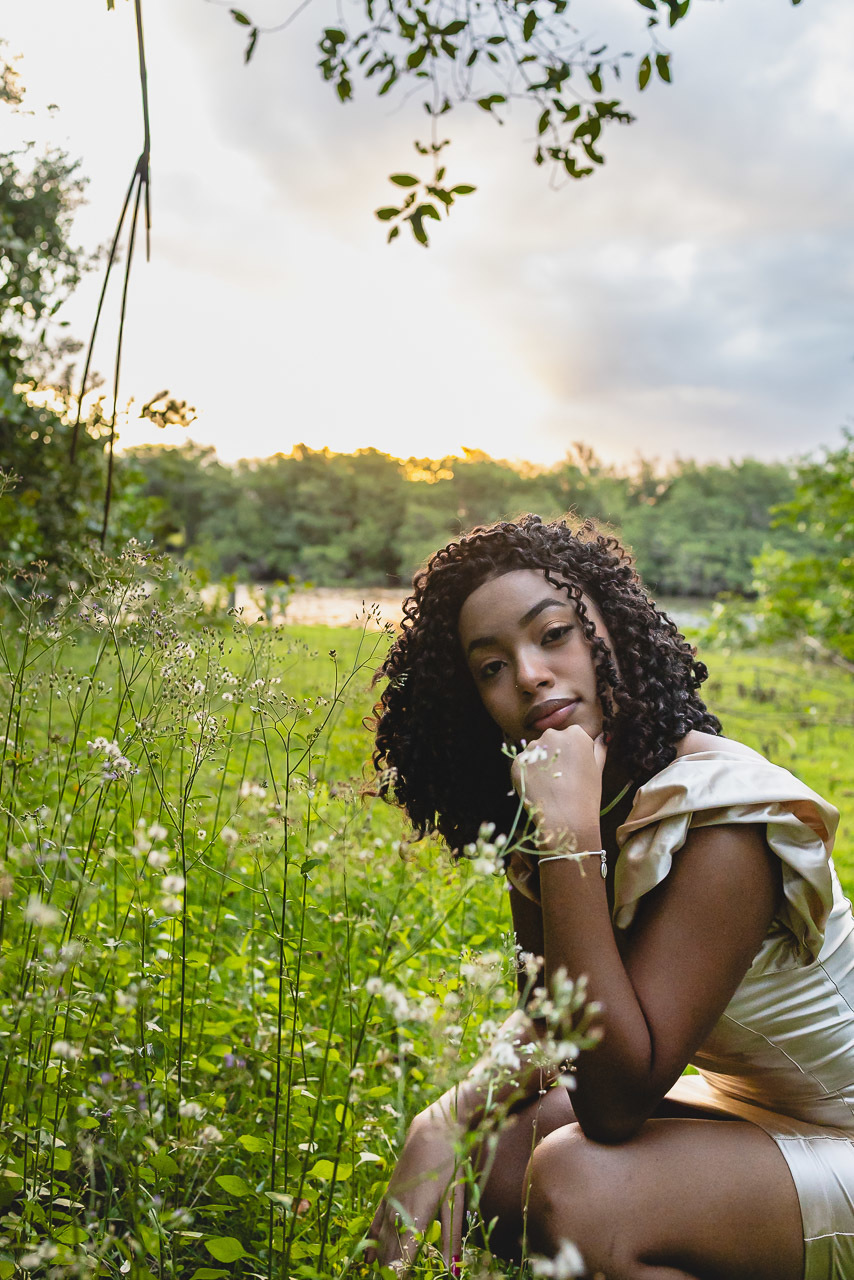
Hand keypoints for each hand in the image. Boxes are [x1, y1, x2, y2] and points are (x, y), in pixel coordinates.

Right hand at [364, 1092, 466, 1272]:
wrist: (433, 1128)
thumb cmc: (450, 1162)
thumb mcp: (456, 1198)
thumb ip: (452, 1236)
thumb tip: (454, 1270)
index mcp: (416, 1217)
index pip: (401, 1260)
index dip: (397, 1276)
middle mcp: (398, 1213)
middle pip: (389, 1254)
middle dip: (388, 1272)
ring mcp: (390, 1203)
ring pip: (382, 1241)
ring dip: (380, 1263)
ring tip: (376, 1276)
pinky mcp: (388, 1194)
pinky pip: (376, 1224)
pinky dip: (372, 1243)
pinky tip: (368, 1259)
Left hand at [511, 727, 605, 850]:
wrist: (566, 817)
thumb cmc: (587, 794)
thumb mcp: (598, 767)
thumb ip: (599, 747)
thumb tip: (602, 735)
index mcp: (575, 732)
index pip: (572, 737)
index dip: (573, 755)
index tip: (575, 770)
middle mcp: (552, 734)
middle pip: (552, 741)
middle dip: (555, 755)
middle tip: (563, 778)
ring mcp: (533, 748)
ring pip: (537, 752)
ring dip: (541, 763)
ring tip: (551, 785)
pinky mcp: (518, 762)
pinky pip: (524, 765)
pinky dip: (530, 774)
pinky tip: (539, 788)